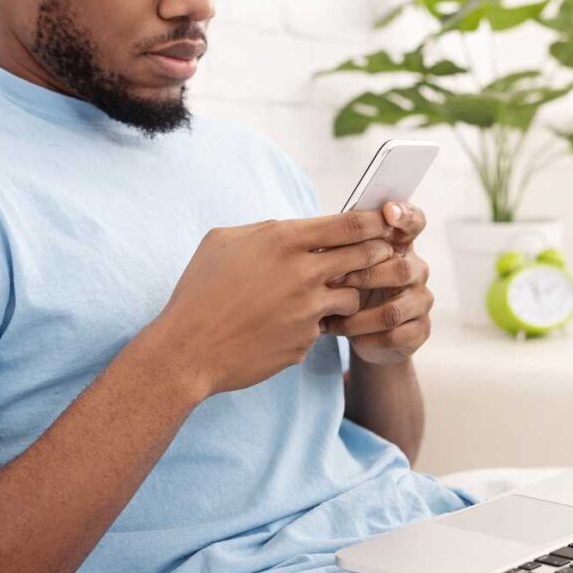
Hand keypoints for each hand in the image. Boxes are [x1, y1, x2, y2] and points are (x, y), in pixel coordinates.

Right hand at [150, 211, 396, 401]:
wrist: (188, 350)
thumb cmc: (199, 290)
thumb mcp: (224, 241)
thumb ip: (265, 229)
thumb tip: (292, 226)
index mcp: (284, 240)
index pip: (350, 224)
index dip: (374, 221)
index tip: (384, 222)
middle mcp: (303, 273)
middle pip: (365, 256)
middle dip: (376, 254)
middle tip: (379, 254)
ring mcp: (308, 311)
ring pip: (352, 297)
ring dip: (344, 294)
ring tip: (319, 295)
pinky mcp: (306, 342)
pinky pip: (324, 328)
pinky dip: (314, 325)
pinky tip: (285, 326)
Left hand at [323, 202, 433, 365]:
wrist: (364, 334)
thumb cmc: (352, 289)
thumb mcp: (345, 264)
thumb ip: (342, 249)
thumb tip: (320, 242)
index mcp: (400, 247)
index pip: (415, 222)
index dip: (405, 215)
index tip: (388, 212)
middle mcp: (416, 270)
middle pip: (400, 269)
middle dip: (363, 276)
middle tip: (331, 281)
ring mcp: (420, 301)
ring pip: (393, 310)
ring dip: (357, 316)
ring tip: (330, 316)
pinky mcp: (419, 331)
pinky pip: (393, 336)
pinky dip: (363, 337)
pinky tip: (343, 333)